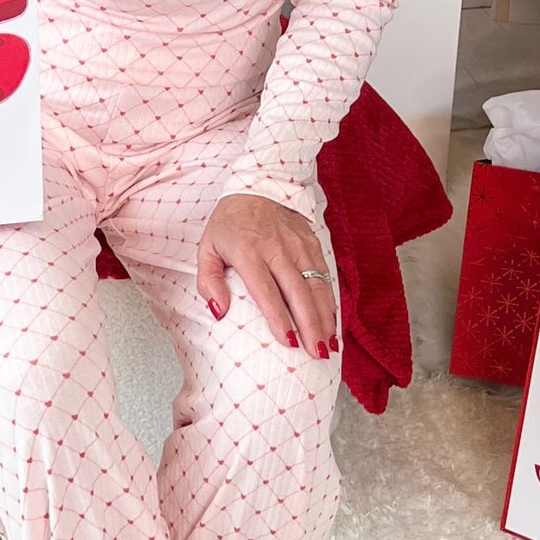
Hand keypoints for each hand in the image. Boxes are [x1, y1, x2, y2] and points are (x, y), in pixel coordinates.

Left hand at [196, 193, 336, 356]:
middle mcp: (276, 249)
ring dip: (324, 317)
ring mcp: (297, 245)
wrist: (257, 186)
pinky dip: (330, 301)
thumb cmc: (229, 224)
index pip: (266, 290)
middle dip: (310, 325)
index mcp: (248, 252)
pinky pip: (324, 275)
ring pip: (316, 286)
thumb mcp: (207, 248)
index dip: (279, 317)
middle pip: (298, 292)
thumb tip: (218, 312)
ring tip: (329, 345)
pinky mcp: (312, 242)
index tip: (288, 342)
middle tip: (317, 353)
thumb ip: (209, 281)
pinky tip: (333, 322)